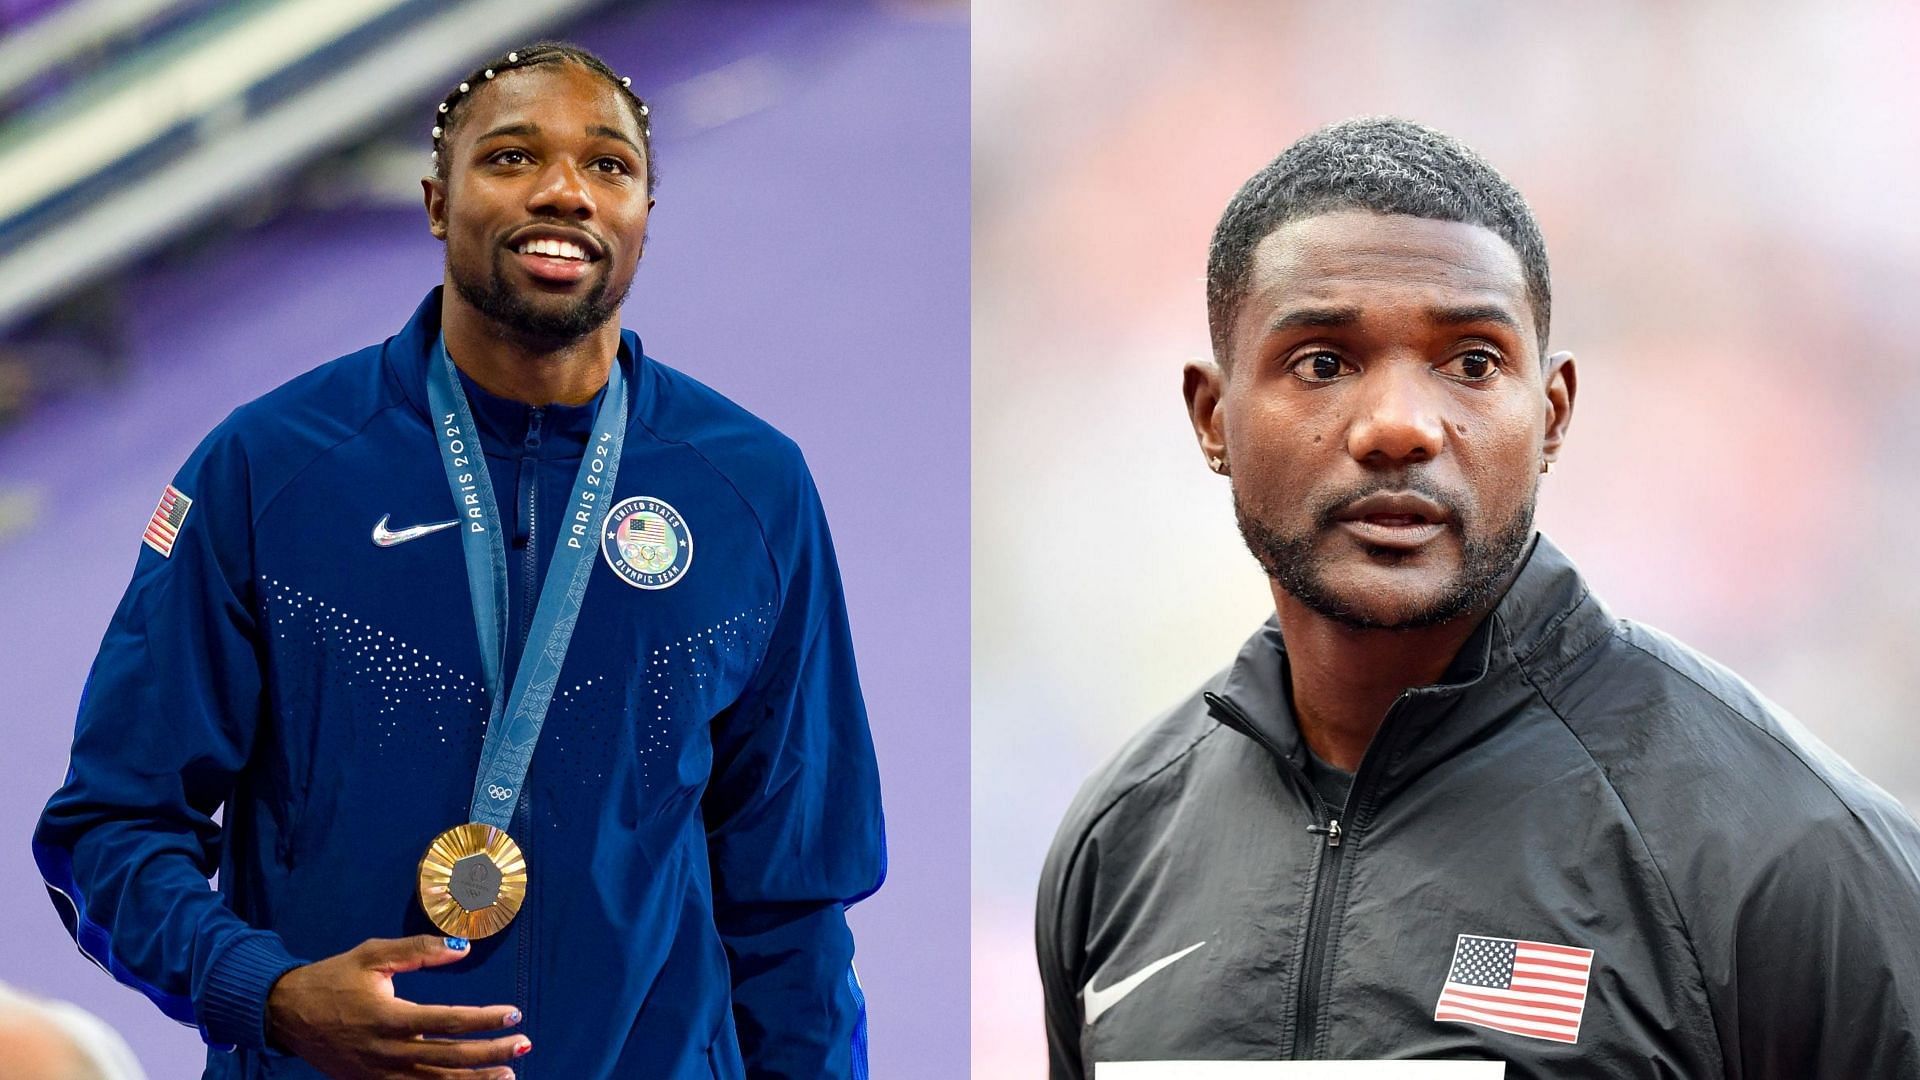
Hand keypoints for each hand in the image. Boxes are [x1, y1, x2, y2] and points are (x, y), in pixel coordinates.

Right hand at [266, 935, 527, 1078]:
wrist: (285, 1013)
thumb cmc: (332, 979)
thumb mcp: (372, 955)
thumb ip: (418, 951)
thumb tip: (462, 948)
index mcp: (389, 1018)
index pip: (449, 1021)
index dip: (485, 1019)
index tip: (514, 1013)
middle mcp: (387, 1052)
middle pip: (449, 1058)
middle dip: (491, 1054)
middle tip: (523, 1043)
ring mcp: (379, 1074)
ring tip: (509, 1075)